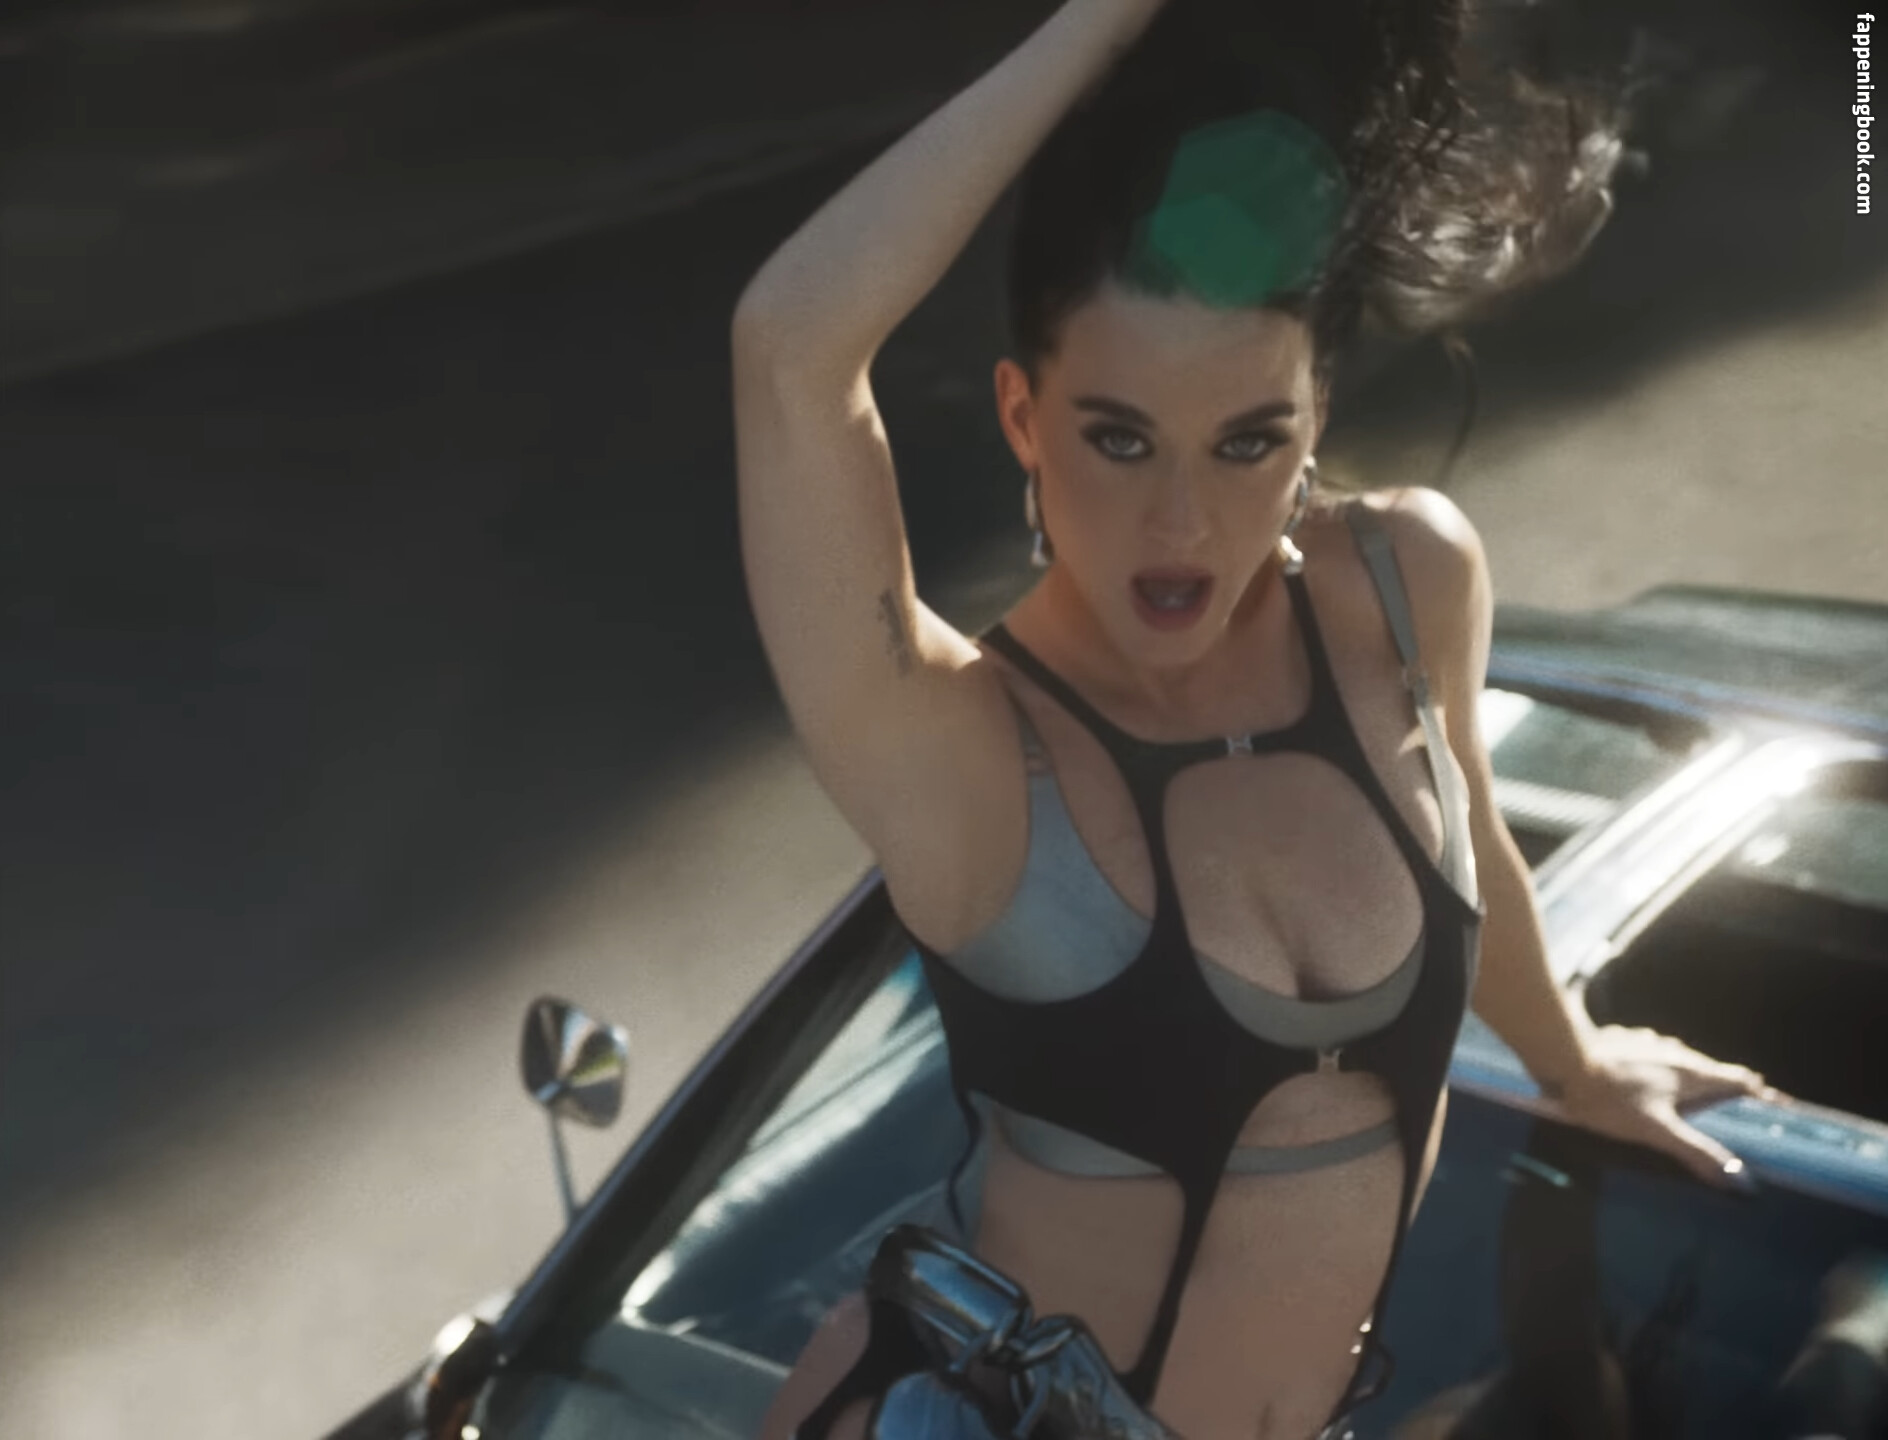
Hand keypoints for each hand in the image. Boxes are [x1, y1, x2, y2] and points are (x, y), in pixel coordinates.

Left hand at [1544, 1025, 1774, 1189]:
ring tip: (1697, 1097)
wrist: (1564, 1060)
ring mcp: (1649, 1044)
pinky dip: (1662, 1072)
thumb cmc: (1612, 1098)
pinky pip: (1654, 1057)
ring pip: (1681, 1061)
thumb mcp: (1657, 1131)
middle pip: (1712, 1071)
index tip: (1776, 1105)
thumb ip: (1697, 1153)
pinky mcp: (1625, 1042)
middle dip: (1727, 1088)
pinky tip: (1650, 1081)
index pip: (1739, 1080)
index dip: (1760, 1093)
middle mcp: (1676, 1052)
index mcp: (1691, 1072)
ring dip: (1694, 1078)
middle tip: (1738, 1107)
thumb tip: (1741, 1179)